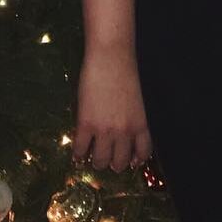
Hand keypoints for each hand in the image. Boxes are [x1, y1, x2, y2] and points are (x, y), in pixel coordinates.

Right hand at [74, 49, 152, 172]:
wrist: (111, 57)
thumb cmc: (127, 72)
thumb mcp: (138, 100)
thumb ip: (134, 118)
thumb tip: (126, 133)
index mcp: (141, 123)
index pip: (143, 152)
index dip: (136, 160)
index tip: (131, 162)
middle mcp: (125, 131)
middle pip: (120, 162)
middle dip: (114, 164)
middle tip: (109, 159)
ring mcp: (105, 130)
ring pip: (100, 161)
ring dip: (97, 162)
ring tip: (93, 157)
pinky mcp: (86, 124)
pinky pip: (80, 150)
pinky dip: (78, 155)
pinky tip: (78, 154)